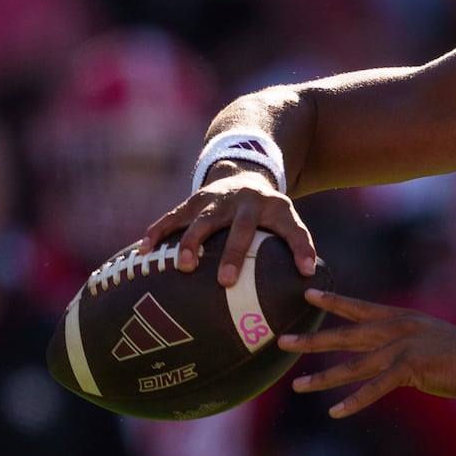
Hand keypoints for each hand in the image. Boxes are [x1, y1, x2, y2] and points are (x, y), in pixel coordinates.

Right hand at [139, 165, 318, 286]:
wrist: (243, 173)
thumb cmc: (267, 213)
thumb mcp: (286, 220)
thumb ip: (297, 246)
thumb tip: (310, 280)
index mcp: (275, 208)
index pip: (293, 228)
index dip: (302, 248)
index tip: (306, 271)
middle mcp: (246, 201)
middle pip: (241, 227)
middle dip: (233, 254)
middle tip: (226, 281)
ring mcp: (217, 199)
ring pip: (203, 220)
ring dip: (193, 242)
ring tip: (185, 266)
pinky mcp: (193, 201)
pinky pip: (173, 217)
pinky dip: (159, 232)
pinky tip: (145, 250)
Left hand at [279, 290, 455, 417]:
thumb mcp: (429, 338)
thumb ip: (404, 343)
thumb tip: (385, 353)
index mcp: (402, 318)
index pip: (360, 308)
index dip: (334, 302)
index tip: (309, 295)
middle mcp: (398, 329)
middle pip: (346, 335)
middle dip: (313, 340)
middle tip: (283, 341)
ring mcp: (403, 348)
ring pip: (353, 365)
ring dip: (322, 377)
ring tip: (297, 384)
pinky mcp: (410, 369)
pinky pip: (374, 388)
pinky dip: (354, 401)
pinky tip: (335, 412)